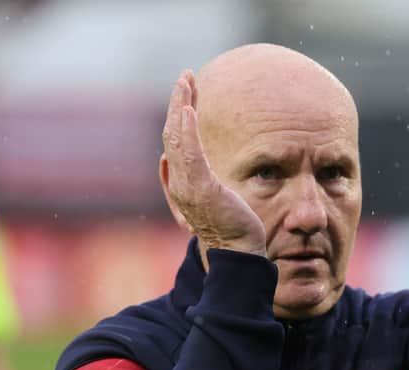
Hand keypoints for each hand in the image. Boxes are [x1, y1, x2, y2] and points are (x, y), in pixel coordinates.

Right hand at [162, 70, 266, 256]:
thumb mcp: (210, 200)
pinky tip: (190, 109)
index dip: (178, 116)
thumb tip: (175, 163)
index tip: (186, 94)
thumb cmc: (229, 228)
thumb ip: (195, 181)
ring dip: (181, 106)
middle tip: (185, 77)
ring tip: (186, 81)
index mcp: (180, 184)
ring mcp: (187, 186)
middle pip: (172, 134)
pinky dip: (187, 129)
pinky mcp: (202, 188)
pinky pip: (191, 153)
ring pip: (177, 138)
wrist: (237, 253)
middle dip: (177, 103)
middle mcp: (178, 183)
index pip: (175, 142)